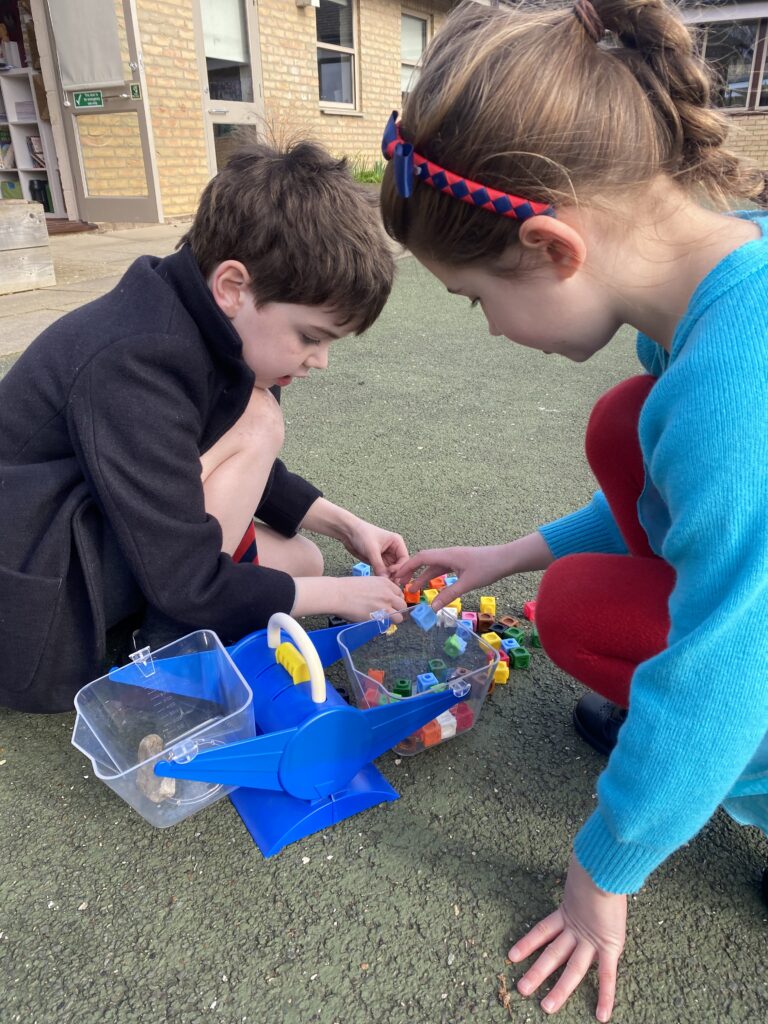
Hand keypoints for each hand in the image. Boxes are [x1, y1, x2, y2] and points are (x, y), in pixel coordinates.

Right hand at [329, 576, 407, 621]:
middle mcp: (388, 593)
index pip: (399, 593)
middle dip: (398, 610)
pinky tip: (377, 622)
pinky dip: (384, 624)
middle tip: (390, 613)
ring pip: (399, 617)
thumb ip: (378, 589)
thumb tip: (381, 598)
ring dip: (393, 620)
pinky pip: (388, 623)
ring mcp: (385, 605)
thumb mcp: (368, 581)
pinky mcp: (379, 616)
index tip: (391, 604)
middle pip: (403, 605)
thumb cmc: (347, 587)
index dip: (396, 600)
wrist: (338, 593)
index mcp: (385, 583)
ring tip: (385, 620)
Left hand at [339, 518, 408, 578]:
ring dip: (389, 577)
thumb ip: (379, 565)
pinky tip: (380, 581)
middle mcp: (394, 550)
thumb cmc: (362, 534)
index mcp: (397, 543)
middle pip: (400, 566)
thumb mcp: (372, 550)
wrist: (348, 532)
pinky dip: (383, 577)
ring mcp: (386, 557)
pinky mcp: (379, 562)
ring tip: (385, 583)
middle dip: (396, 574)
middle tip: (390, 582)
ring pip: (392, 571)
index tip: (392, 574)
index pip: (404, 559)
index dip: (401, 568)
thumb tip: (385, 579)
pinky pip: (384, 572)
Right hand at [392, 533, 553, 610]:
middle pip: (425, 561)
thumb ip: (449, 595)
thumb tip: (432, 608)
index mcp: (447, 555)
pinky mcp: (461, 563)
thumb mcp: (467, 584)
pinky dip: (435, 578)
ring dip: (423, 578)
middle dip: (412, 573)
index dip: (407, 566)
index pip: (421, 557)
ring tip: (414, 590)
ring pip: (434, 567)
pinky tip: (433, 587)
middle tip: (401, 585)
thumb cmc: (488, 568)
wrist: (507, 559)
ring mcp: (455, 558)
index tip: (397, 577)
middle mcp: (448, 554)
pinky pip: (443, 569)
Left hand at [508, 854, 626, 1020]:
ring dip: (560, 989)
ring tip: (545, 1006)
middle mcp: (577, 929)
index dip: (527, 943)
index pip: (542, 931)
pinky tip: (601, 1015)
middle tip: (521, 989)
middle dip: (538, 973)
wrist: (607, 865)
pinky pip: (607, 975)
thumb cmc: (596, 866)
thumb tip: (577, 856)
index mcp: (568, 912)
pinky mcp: (608, 945)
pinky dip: (605, 996)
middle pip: (552, 955)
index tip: (511, 955)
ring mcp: (591, 939)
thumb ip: (578, 874)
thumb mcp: (582, 873)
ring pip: (572, 969)